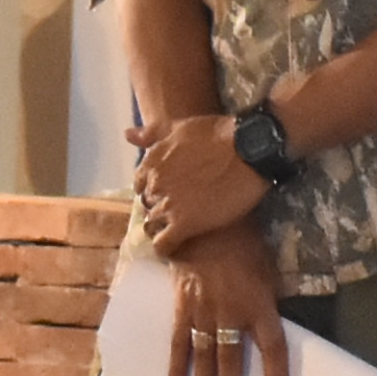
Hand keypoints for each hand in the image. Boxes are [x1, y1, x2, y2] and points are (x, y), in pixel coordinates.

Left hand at [138, 102, 269, 244]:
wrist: (249, 149)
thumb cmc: (218, 134)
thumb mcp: (180, 127)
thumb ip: (151, 133)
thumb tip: (127, 135)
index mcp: (151, 163)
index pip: (140, 186)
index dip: (155, 190)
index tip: (170, 193)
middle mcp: (154, 185)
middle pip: (148, 205)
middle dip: (161, 208)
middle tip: (183, 209)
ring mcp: (168, 206)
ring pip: (153, 226)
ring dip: (164, 228)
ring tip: (183, 228)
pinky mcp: (184, 224)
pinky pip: (164, 245)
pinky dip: (167, 249)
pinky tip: (178, 246)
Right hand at [162, 221, 292, 375]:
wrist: (206, 222)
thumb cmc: (245, 246)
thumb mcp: (268, 271)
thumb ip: (269, 303)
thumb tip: (271, 332)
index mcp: (259, 305)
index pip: (273, 348)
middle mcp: (232, 313)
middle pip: (233, 360)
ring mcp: (204, 311)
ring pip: (204, 356)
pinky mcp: (182, 307)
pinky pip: (179, 341)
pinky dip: (177, 367)